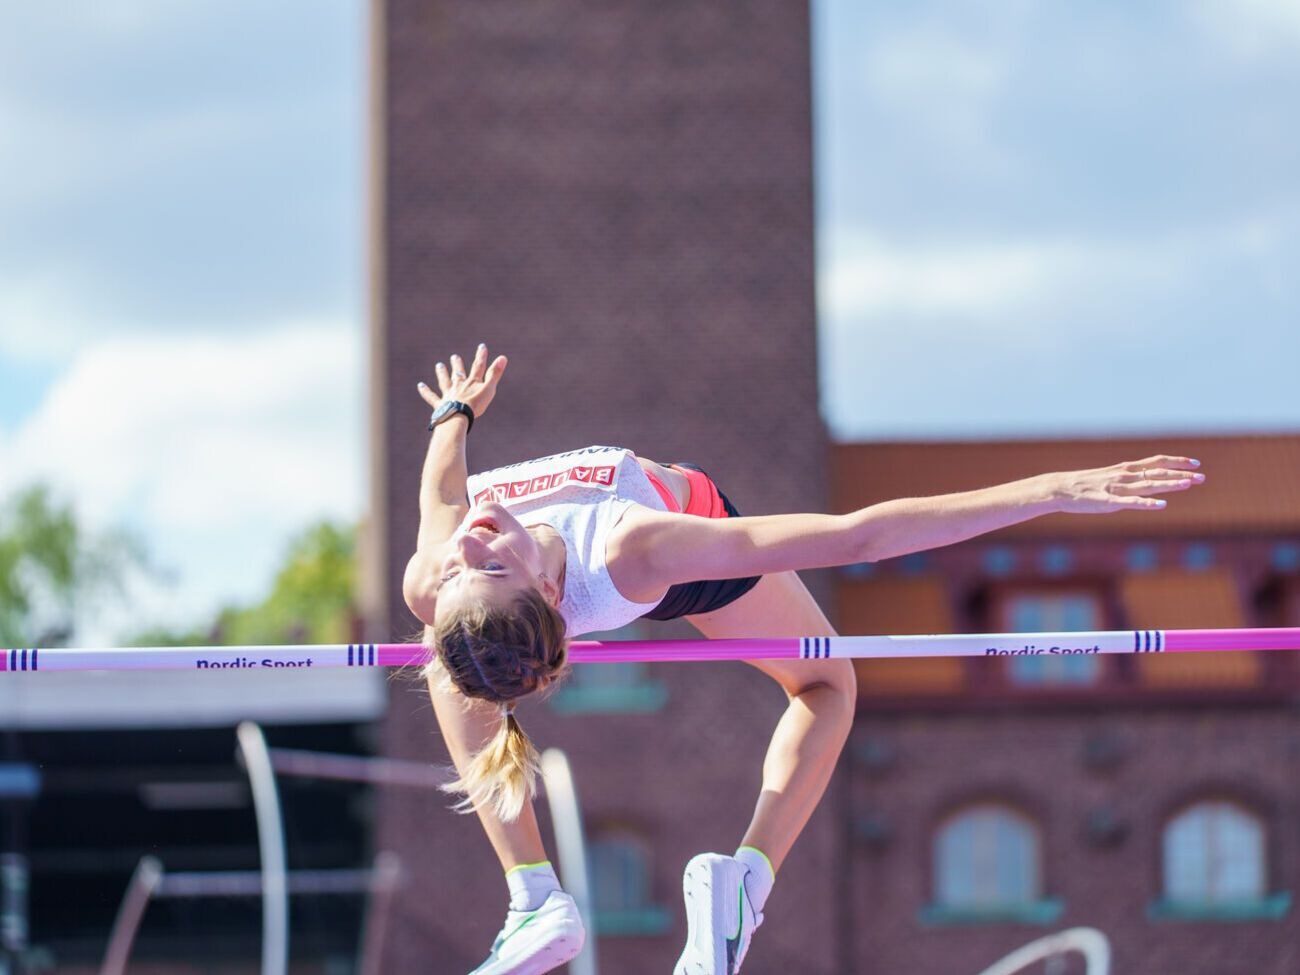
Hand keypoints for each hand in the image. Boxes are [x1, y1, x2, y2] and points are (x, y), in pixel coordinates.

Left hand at [417, 343, 507, 420]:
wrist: (458, 417)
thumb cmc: (475, 405)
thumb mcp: (489, 389)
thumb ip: (495, 374)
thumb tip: (503, 357)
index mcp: (472, 383)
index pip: (478, 367)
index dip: (481, 357)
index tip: (482, 347)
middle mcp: (459, 386)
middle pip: (458, 373)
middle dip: (457, 365)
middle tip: (454, 357)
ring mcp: (449, 395)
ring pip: (445, 382)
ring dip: (442, 373)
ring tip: (439, 365)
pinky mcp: (440, 405)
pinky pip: (432, 397)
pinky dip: (426, 392)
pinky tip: (420, 386)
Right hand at [1051, 454, 1204, 513]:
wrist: (1060, 488)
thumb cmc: (1084, 485)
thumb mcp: (1109, 477)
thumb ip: (1126, 479)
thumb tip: (1142, 481)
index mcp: (1126, 469)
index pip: (1157, 462)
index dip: (1177, 462)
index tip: (1196, 463)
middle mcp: (1125, 475)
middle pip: (1158, 473)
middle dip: (1181, 475)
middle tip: (1202, 477)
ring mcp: (1118, 488)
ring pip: (1149, 485)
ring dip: (1170, 485)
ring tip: (1188, 484)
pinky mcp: (1109, 501)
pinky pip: (1131, 502)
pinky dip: (1147, 503)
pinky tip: (1161, 505)